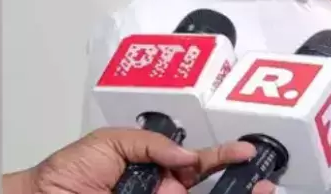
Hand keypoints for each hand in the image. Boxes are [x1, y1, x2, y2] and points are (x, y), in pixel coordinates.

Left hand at [2, 127, 276, 193]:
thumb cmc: (67, 172)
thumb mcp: (111, 142)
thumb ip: (153, 145)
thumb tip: (188, 157)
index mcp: (158, 169)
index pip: (199, 164)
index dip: (224, 158)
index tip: (247, 153)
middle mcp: (163, 193)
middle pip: (208, 191)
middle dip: (237, 185)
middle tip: (263, 184)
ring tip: (251, 191)